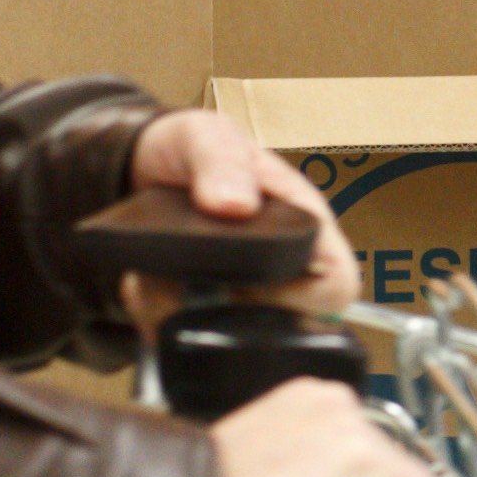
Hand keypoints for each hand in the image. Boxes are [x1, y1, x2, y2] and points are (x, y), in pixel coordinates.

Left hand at [125, 107, 350, 326]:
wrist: (140, 164)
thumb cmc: (192, 148)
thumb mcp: (204, 135)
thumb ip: (221, 161)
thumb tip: (236, 206)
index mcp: (302, 226)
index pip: (337, 285)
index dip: (306, 297)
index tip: (252, 279)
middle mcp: (280, 271)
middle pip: (282, 327)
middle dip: (223, 310)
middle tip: (183, 276)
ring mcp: (240, 298)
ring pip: (225, 341)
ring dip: (178, 311)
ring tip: (155, 272)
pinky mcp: (200, 314)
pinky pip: (183, 339)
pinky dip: (153, 316)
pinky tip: (144, 282)